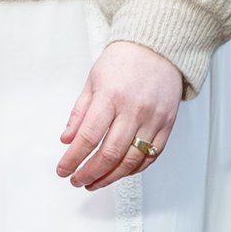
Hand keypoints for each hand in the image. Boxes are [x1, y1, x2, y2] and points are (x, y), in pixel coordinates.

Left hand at [57, 39, 183, 190]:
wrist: (158, 48)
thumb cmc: (123, 61)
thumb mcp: (93, 80)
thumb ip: (80, 112)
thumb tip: (67, 139)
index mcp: (110, 96)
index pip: (88, 137)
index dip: (73, 159)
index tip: (62, 170)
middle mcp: (133, 110)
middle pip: (109, 154)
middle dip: (89, 173)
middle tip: (77, 180)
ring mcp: (153, 119)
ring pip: (131, 161)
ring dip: (110, 177)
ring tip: (94, 183)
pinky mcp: (167, 125)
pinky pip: (151, 156)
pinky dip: (133, 170)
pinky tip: (119, 173)